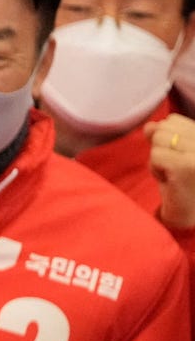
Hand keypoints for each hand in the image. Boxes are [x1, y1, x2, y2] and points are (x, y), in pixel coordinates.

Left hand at [145, 114, 194, 228]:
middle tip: (176, 171)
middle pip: (164, 128)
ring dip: (158, 160)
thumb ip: (166, 134)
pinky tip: (171, 183)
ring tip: (174, 176)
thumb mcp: (175, 153)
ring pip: (158, 139)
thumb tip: (150, 126)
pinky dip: (156, 170)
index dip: (168, 142)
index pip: (173, 120)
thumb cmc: (184, 186)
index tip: (181, 162)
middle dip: (162, 150)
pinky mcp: (187, 166)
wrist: (192, 219)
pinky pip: (155, 156)